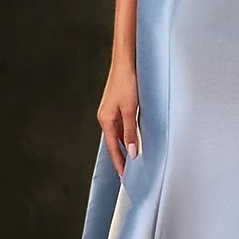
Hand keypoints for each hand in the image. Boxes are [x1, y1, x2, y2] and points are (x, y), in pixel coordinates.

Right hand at [98, 62, 139, 178]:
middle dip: (121, 157)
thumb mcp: (130, 110)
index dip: (119, 162)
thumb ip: (130, 132)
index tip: (124, 176)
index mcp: (105, 120)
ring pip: (118, 134)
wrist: (126, 62)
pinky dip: (127, 135)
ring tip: (133, 160)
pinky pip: (122, 126)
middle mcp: (106, 117)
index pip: (112, 148)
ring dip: (124, 146)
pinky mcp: (117, 106)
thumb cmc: (127, 82)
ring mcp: (111, 112)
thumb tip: (131, 151)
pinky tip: (133, 139)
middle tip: (128, 173)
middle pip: (113, 143)